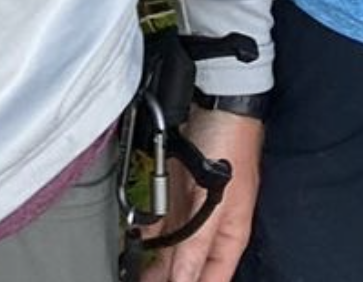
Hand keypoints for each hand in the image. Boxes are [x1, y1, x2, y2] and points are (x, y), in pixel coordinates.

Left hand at [140, 109, 262, 281]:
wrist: (216, 100)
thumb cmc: (228, 145)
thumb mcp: (212, 203)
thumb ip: (194, 247)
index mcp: (230, 236)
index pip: (212, 280)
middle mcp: (212, 226)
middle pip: (188, 267)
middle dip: (167, 278)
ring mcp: (193, 207)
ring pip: (172, 246)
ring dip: (154, 259)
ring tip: (132, 270)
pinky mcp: (178, 189)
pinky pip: (161, 220)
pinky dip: (148, 232)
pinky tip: (134, 240)